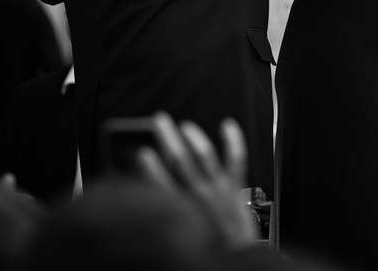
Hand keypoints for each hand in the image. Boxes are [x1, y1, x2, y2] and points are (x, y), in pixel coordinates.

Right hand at [134, 115, 257, 247]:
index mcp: (179, 210)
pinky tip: (227, 126)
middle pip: (180, 160)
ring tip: (185, 125)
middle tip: (160, 121)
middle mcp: (197, 196)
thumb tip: (147, 195)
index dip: (149, 166)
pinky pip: (236, 160)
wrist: (232, 263)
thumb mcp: (175, 232)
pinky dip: (233, 141)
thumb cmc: (202, 250)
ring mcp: (218, 190)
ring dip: (194, 137)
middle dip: (168, 138)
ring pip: (205, 157)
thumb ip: (161, 212)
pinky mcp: (235, 189)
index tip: (141, 151)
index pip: (160, 182)